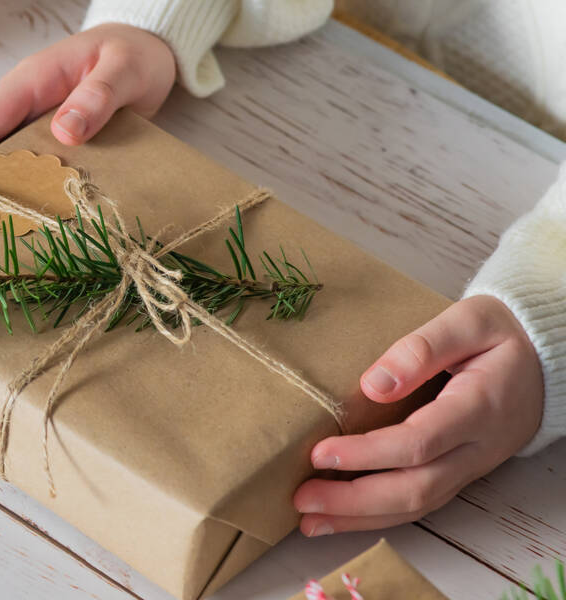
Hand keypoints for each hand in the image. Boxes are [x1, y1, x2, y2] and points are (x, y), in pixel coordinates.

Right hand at [0, 23, 175, 192]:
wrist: (149, 54)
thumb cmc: (133, 54)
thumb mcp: (124, 69)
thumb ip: (99, 95)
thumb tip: (65, 131)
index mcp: (30, 83)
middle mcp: (26, 107)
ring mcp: (40, 127)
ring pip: (6, 165)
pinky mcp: (57, 145)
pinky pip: (35, 172)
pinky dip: (29, 197)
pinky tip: (30, 226)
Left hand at [293, 295, 543, 535]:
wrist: (545, 359)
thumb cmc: (501, 334)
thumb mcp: (468, 321)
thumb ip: (422, 348)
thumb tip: (373, 384)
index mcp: (478, 407)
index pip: (419, 442)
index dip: (368, 454)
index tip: (320, 454)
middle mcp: (477, 447)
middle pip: (415, 488)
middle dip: (355, 500)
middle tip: (303, 499)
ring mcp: (471, 465)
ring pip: (418, 505)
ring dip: (362, 518)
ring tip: (310, 521)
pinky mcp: (460, 471)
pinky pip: (422, 502)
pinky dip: (380, 515)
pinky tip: (344, 518)